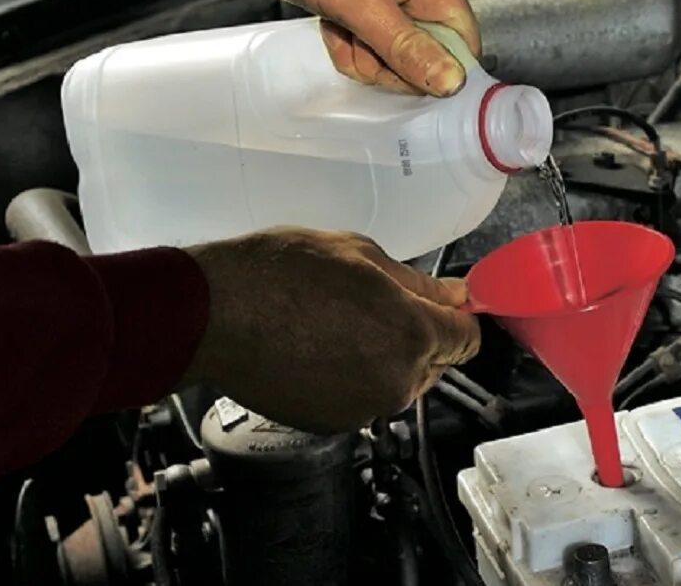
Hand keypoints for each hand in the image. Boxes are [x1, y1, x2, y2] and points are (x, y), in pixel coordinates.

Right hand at [181, 227, 479, 432]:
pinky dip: (354, 379)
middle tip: (376, 305)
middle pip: (436, 363)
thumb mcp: (360, 254)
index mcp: (413, 335)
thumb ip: (418, 283)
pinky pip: (363, 398)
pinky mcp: (334, 424)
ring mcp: (365, 408)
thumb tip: (456, 296)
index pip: (467, 340)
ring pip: (399, 382)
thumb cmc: (280, 273)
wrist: (213, 315)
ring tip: (341, 324)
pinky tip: (321, 349)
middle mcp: (397, 382)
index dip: (459, 319)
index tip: (445, 307)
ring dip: (386, 358)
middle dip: (420, 336)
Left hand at [199, 0, 480, 95]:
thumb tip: (449, 82)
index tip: (400, 76)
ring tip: (340, 29)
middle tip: (358, 43)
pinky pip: (375, 43)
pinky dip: (352, 44)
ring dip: (365, 56)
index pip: (462, 45)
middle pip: (429, 56)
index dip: (436, 72)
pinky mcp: (372, 0)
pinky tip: (334, 26)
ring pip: (397, 55)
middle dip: (389, 64)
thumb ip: (404, 46)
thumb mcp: (356, 1)